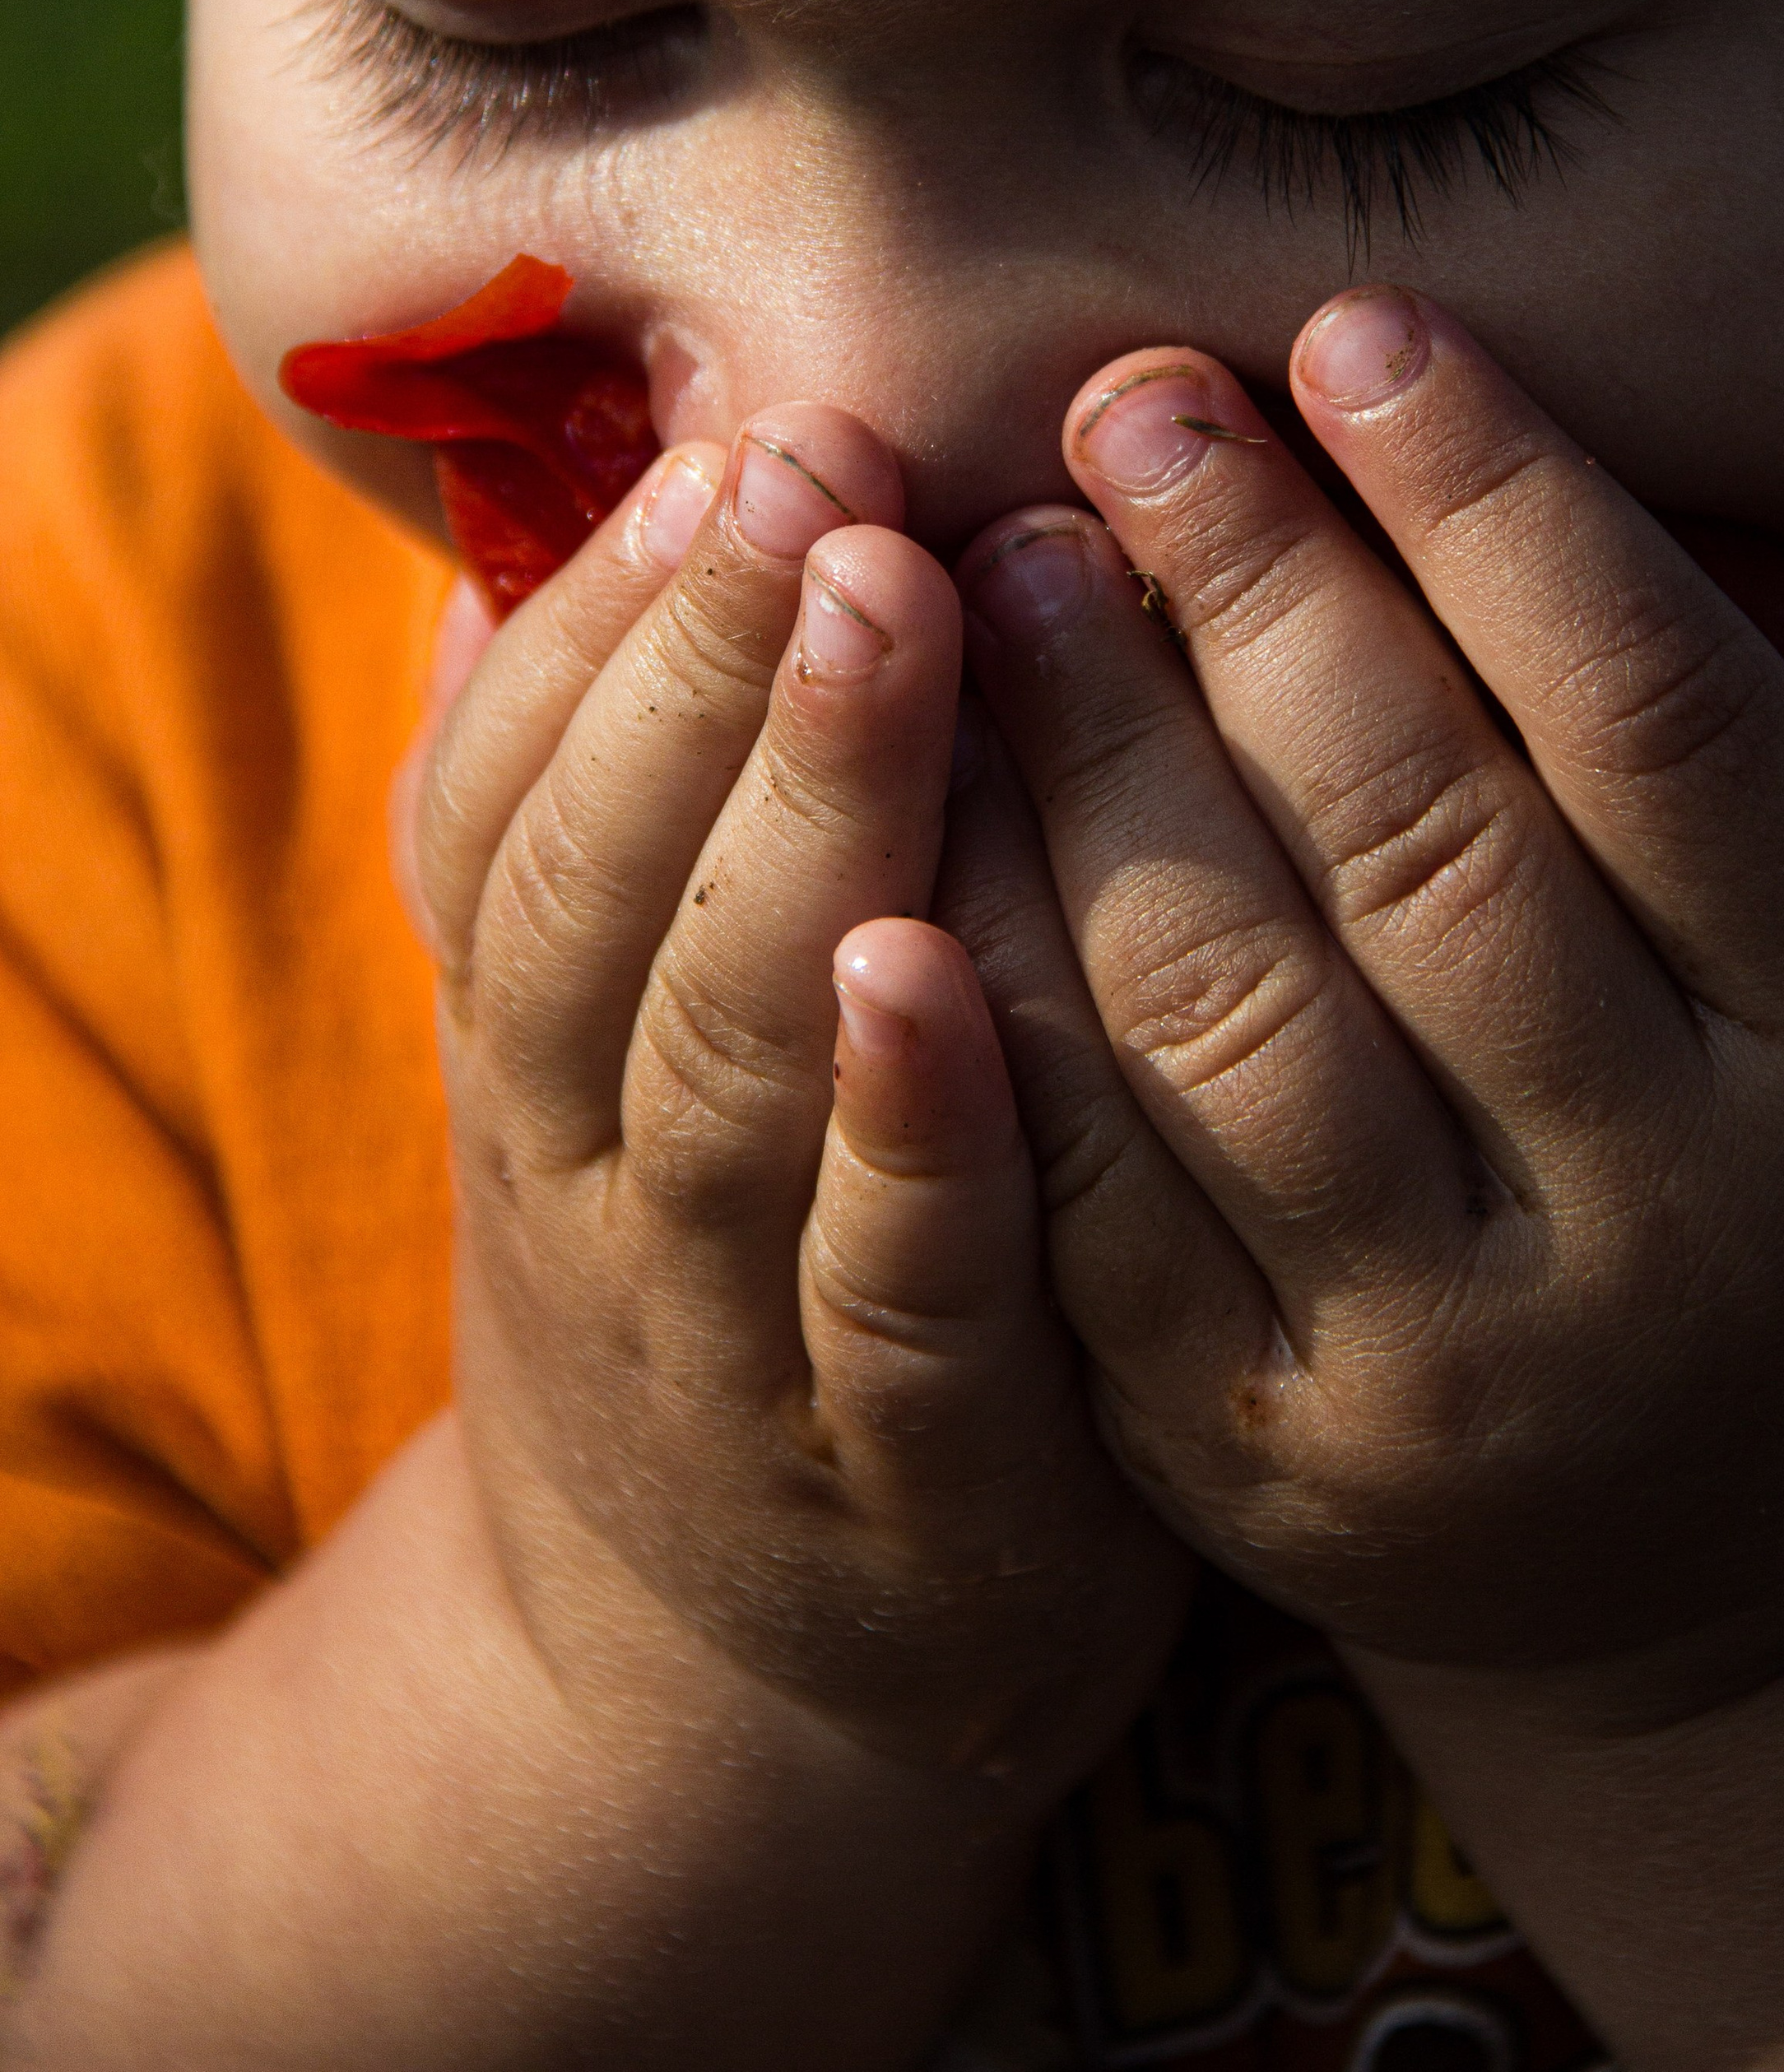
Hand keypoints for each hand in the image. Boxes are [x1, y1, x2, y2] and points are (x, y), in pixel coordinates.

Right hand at [414, 405, 1184, 1800]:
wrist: (713, 1677)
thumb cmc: (704, 1261)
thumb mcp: (601, 1058)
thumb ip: (590, 823)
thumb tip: (535, 545)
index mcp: (533, 1040)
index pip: (508, 801)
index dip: (606, 617)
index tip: (729, 437)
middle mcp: (595, 1168)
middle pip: (607, 893)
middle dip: (701, 664)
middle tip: (816, 461)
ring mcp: (734, 1328)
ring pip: (733, 1059)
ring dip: (800, 827)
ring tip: (885, 615)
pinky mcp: (908, 1471)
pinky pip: (891, 1291)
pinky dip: (909, 1135)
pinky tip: (944, 972)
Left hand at [945, 284, 1783, 1718]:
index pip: (1666, 729)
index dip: (1505, 507)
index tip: (1360, 328)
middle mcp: (1656, 1225)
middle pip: (1418, 846)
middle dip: (1256, 597)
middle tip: (1129, 401)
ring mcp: (1438, 1365)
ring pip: (1223, 1012)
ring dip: (1091, 762)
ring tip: (994, 561)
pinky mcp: (1252, 1462)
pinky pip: (1086, 1202)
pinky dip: (982, 1004)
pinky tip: (909, 818)